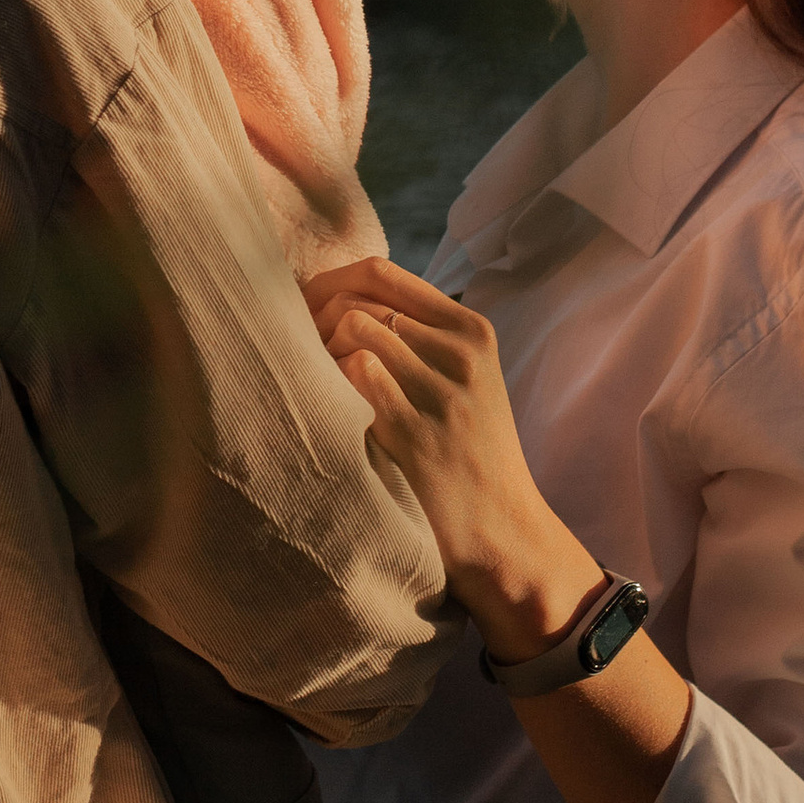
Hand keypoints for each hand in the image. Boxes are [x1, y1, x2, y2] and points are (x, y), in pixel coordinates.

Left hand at [303, 258, 601, 664]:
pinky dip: (330, 383)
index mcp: (472, 332)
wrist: (502, 528)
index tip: (309, 314)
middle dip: (318, 324)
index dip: (332, 287)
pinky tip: (328, 408)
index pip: (383, 274)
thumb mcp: (469, 379)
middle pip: (359, 301)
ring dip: (322, 353)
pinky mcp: (415, 432)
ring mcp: (441, 392)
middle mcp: (461, 354)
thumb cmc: (472, 451)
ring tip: (316, 383)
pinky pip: (354, 374)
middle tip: (301, 355)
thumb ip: (424, 337)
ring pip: (354, 329)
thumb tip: (351, 297)